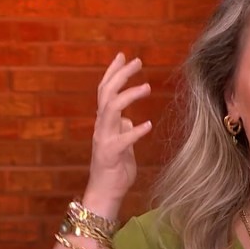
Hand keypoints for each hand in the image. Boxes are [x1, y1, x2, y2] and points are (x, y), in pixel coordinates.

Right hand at [83, 53, 153, 216]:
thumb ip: (122, 129)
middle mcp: (101, 126)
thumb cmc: (115, 168)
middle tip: (137, 61)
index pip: (105, 90)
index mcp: (105, 122)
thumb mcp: (121, 143)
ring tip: (147, 87)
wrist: (105, 192)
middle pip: (106, 93)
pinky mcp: (110, 154)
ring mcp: (103, 139)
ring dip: (128, 96)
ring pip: (111, 110)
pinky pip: (122, 140)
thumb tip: (128, 119)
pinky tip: (148, 125)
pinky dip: (134, 131)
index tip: (124, 56)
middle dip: (120, 75)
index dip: (113, 72)